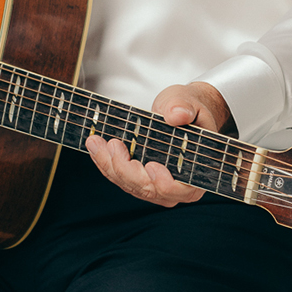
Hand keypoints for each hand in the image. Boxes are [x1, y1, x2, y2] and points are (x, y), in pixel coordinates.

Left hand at [86, 81, 230, 205]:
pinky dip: (105, 163)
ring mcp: (156, 185)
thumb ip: (184, 108)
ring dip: (110, 165)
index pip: (181, 189)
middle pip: (148, 189)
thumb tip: (176, 114)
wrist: (184, 112)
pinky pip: (120, 178)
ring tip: (96, 142)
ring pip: (130, 185)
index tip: (152, 166)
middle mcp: (177, 186)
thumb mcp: (189, 102)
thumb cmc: (190, 111)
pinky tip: (95, 147)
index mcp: (196, 171)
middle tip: (113, 145)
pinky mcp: (140, 179)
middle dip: (126, 169)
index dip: (165, 183)